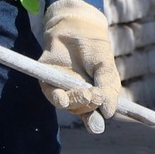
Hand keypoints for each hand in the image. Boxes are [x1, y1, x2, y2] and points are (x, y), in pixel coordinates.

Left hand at [38, 0, 122, 120]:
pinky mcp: (46, 79)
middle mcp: (76, 94)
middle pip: (81, 111)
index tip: (97, 126)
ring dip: (75, 102)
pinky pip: (50, 93)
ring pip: (67, 105)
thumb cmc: (95, 49)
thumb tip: (108, 113)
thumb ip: (108, 89)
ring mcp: (61, 87)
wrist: (78, 27)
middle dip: (88, 106)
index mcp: (92, 95)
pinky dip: (57, 97)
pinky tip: (62, 96)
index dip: (94, 122)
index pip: (93, 114)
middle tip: (95, 95)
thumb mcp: (107, 68)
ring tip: (85, 93)